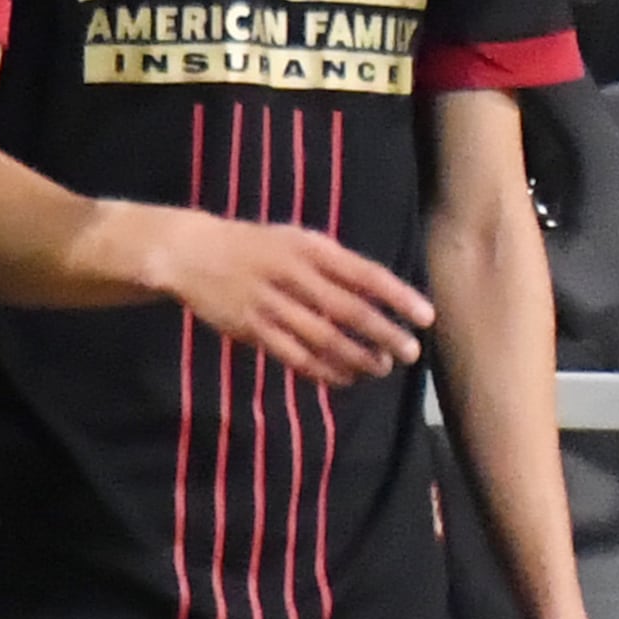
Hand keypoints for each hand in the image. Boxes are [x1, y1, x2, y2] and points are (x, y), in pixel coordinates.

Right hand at [136, 206, 433, 385]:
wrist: (191, 253)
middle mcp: (291, 276)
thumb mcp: (298, 240)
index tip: (427, 317)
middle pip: (347, 311)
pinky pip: (295, 356)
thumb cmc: (258, 246)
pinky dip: (324, 371)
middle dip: (384, 334)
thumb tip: (386, 292)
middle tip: (411, 352)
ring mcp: (270, 304)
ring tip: (382, 367)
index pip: (364, 274)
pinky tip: (346, 379)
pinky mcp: (252, 330)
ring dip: (358, 358)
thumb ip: (338, 264)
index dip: (399, 297)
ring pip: (323, 339)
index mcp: (309, 249)